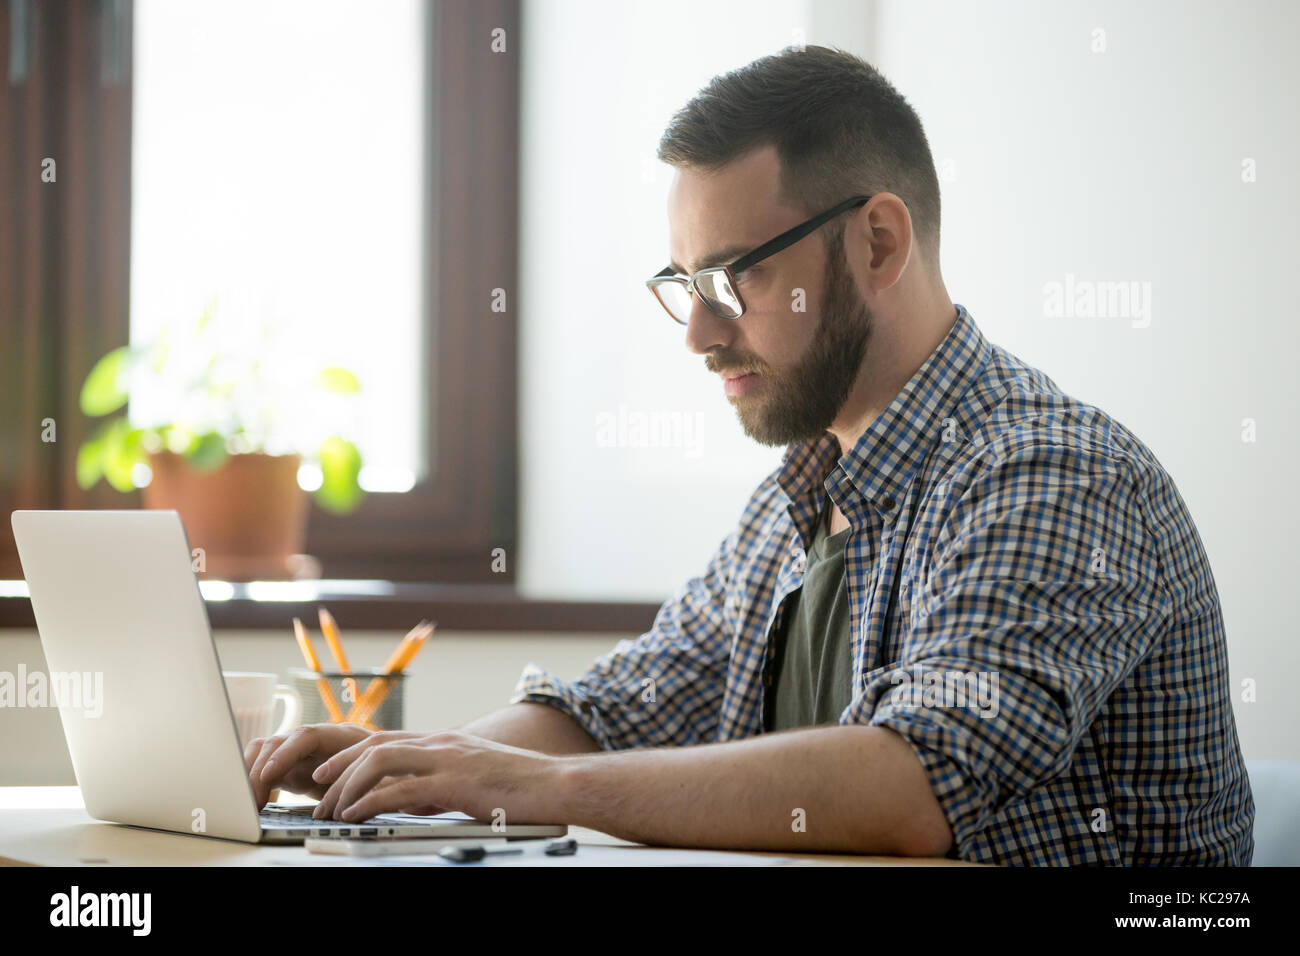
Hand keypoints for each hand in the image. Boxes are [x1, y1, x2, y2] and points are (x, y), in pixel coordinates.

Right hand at [244, 723, 421, 808]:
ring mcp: (304, 751)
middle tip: (253, 800)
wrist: (392, 769)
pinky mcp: (295, 766)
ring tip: (249, 802)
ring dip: (253, 774)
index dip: (286, 754)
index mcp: (343, 737)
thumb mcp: (387, 779)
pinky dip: (255, 778)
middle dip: (261, 769)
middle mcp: (319, 739)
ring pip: (268, 751)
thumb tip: (360, 802)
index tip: (271, 775)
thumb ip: (371, 786)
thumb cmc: (392, 772)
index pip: (307, 736)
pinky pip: (268, 766)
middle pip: (280, 742)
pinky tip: (251, 799)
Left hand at [309, 730, 566, 823]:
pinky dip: (371, 802)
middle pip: (373, 746)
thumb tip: (412, 801)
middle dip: (338, 769)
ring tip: (332, 809)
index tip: (326, 774)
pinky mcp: (453, 782)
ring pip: (379, 761)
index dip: (349, 755)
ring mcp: (446, 759)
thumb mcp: (472, 780)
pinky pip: (399, 789)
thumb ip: (440, 785)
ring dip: (348, 785)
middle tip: (316, 793)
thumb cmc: (520, 787)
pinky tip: (357, 815)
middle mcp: (440, 743)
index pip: (384, 739)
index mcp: (444, 741)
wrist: (555, 784)